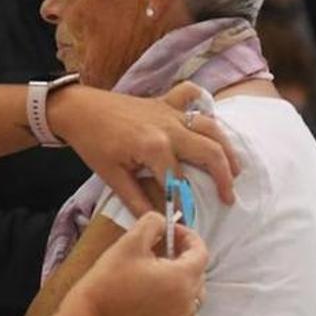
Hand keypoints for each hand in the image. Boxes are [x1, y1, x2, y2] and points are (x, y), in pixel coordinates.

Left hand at [50, 83, 239, 216]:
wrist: (79, 110)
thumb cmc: (93, 144)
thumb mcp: (112, 177)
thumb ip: (136, 200)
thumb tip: (155, 220)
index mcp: (155, 148)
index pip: (180, 181)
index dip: (186, 202)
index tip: (192, 220)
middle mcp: (169, 127)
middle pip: (209, 151)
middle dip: (224, 176)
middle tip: (229, 197)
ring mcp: (170, 111)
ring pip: (210, 126)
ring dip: (226, 147)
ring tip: (236, 168)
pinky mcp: (165, 101)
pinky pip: (190, 95)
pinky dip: (202, 103)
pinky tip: (210, 118)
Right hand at [67, 212, 207, 315]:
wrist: (90, 315)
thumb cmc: (109, 278)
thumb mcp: (130, 240)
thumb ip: (153, 223)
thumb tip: (164, 223)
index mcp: (181, 277)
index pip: (200, 252)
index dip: (188, 237)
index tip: (172, 231)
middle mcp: (187, 301)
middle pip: (199, 273)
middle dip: (185, 257)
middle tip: (163, 249)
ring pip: (196, 296)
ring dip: (186, 281)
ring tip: (163, 273)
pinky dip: (185, 307)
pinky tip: (169, 300)